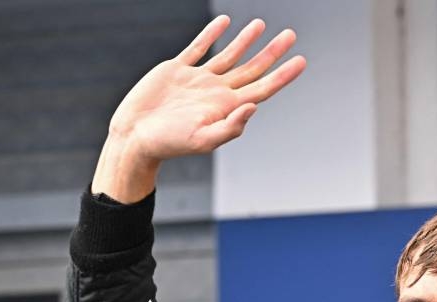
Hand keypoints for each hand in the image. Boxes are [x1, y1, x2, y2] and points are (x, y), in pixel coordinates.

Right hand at [92, 16, 305, 200]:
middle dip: (272, 52)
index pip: (263, 88)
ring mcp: (198, 80)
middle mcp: (217, 92)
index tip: (301, 61)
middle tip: (291, 35)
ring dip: (246, 40)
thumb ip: (231, 125)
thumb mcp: (203, 139)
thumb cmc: (169, 143)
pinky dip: (210, 34)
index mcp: (227, 107)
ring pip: (229, 55)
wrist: (135, 136)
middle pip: (252, 68)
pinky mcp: (177, 71)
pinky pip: (198, 48)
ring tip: (261, 24)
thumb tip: (254, 106)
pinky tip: (223, 22)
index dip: (283, 75)